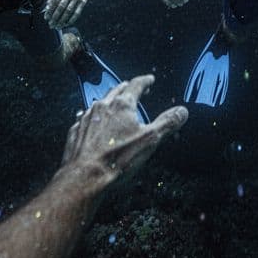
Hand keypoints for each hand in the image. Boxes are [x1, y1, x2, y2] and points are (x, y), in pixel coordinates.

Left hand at [43, 0, 88, 27]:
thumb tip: (47, 8)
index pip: (54, 1)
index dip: (50, 10)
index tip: (46, 18)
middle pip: (61, 7)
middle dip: (55, 17)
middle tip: (51, 24)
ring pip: (68, 11)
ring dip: (62, 20)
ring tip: (58, 26)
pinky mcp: (83, 2)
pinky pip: (77, 13)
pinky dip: (72, 20)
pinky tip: (67, 24)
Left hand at [60, 75, 187, 188]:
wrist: (85, 177)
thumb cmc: (117, 159)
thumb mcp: (150, 140)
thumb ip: (167, 123)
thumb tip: (182, 111)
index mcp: (122, 105)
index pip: (136, 85)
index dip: (145, 81)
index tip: (149, 79)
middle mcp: (103, 107)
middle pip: (116, 91)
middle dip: (126, 88)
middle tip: (133, 89)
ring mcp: (87, 118)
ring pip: (100, 103)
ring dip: (109, 101)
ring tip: (114, 104)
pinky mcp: (76, 132)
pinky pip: (86, 118)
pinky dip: (94, 118)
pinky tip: (95, 124)